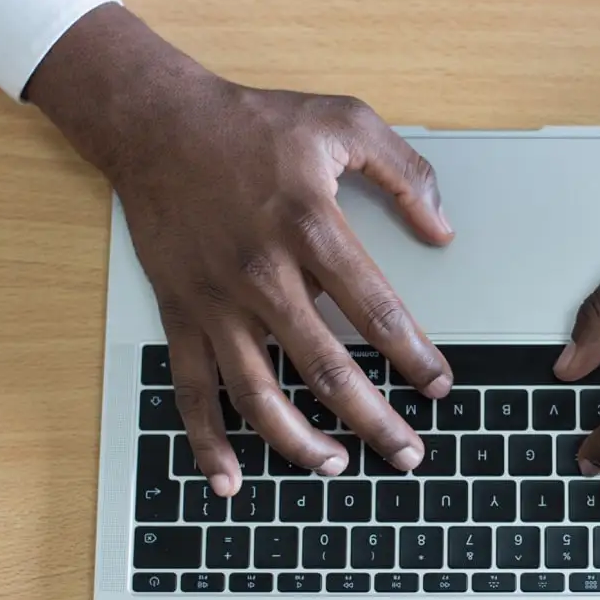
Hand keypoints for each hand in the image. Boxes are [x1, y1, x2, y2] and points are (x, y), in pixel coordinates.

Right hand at [28, 5, 452, 496]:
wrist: (156, 122)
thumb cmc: (254, 123)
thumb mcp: (343, 120)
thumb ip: (404, 172)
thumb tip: (444, 229)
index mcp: (310, 227)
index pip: (377, 311)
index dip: (415, 356)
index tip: (440, 386)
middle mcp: (263, 275)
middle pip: (326, 368)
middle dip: (374, 420)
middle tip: (408, 454)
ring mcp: (217, 302)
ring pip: (259, 393)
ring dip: (299, 442)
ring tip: (338, 467)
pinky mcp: (180, 314)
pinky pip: (191, 389)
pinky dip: (206, 440)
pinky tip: (229, 479)